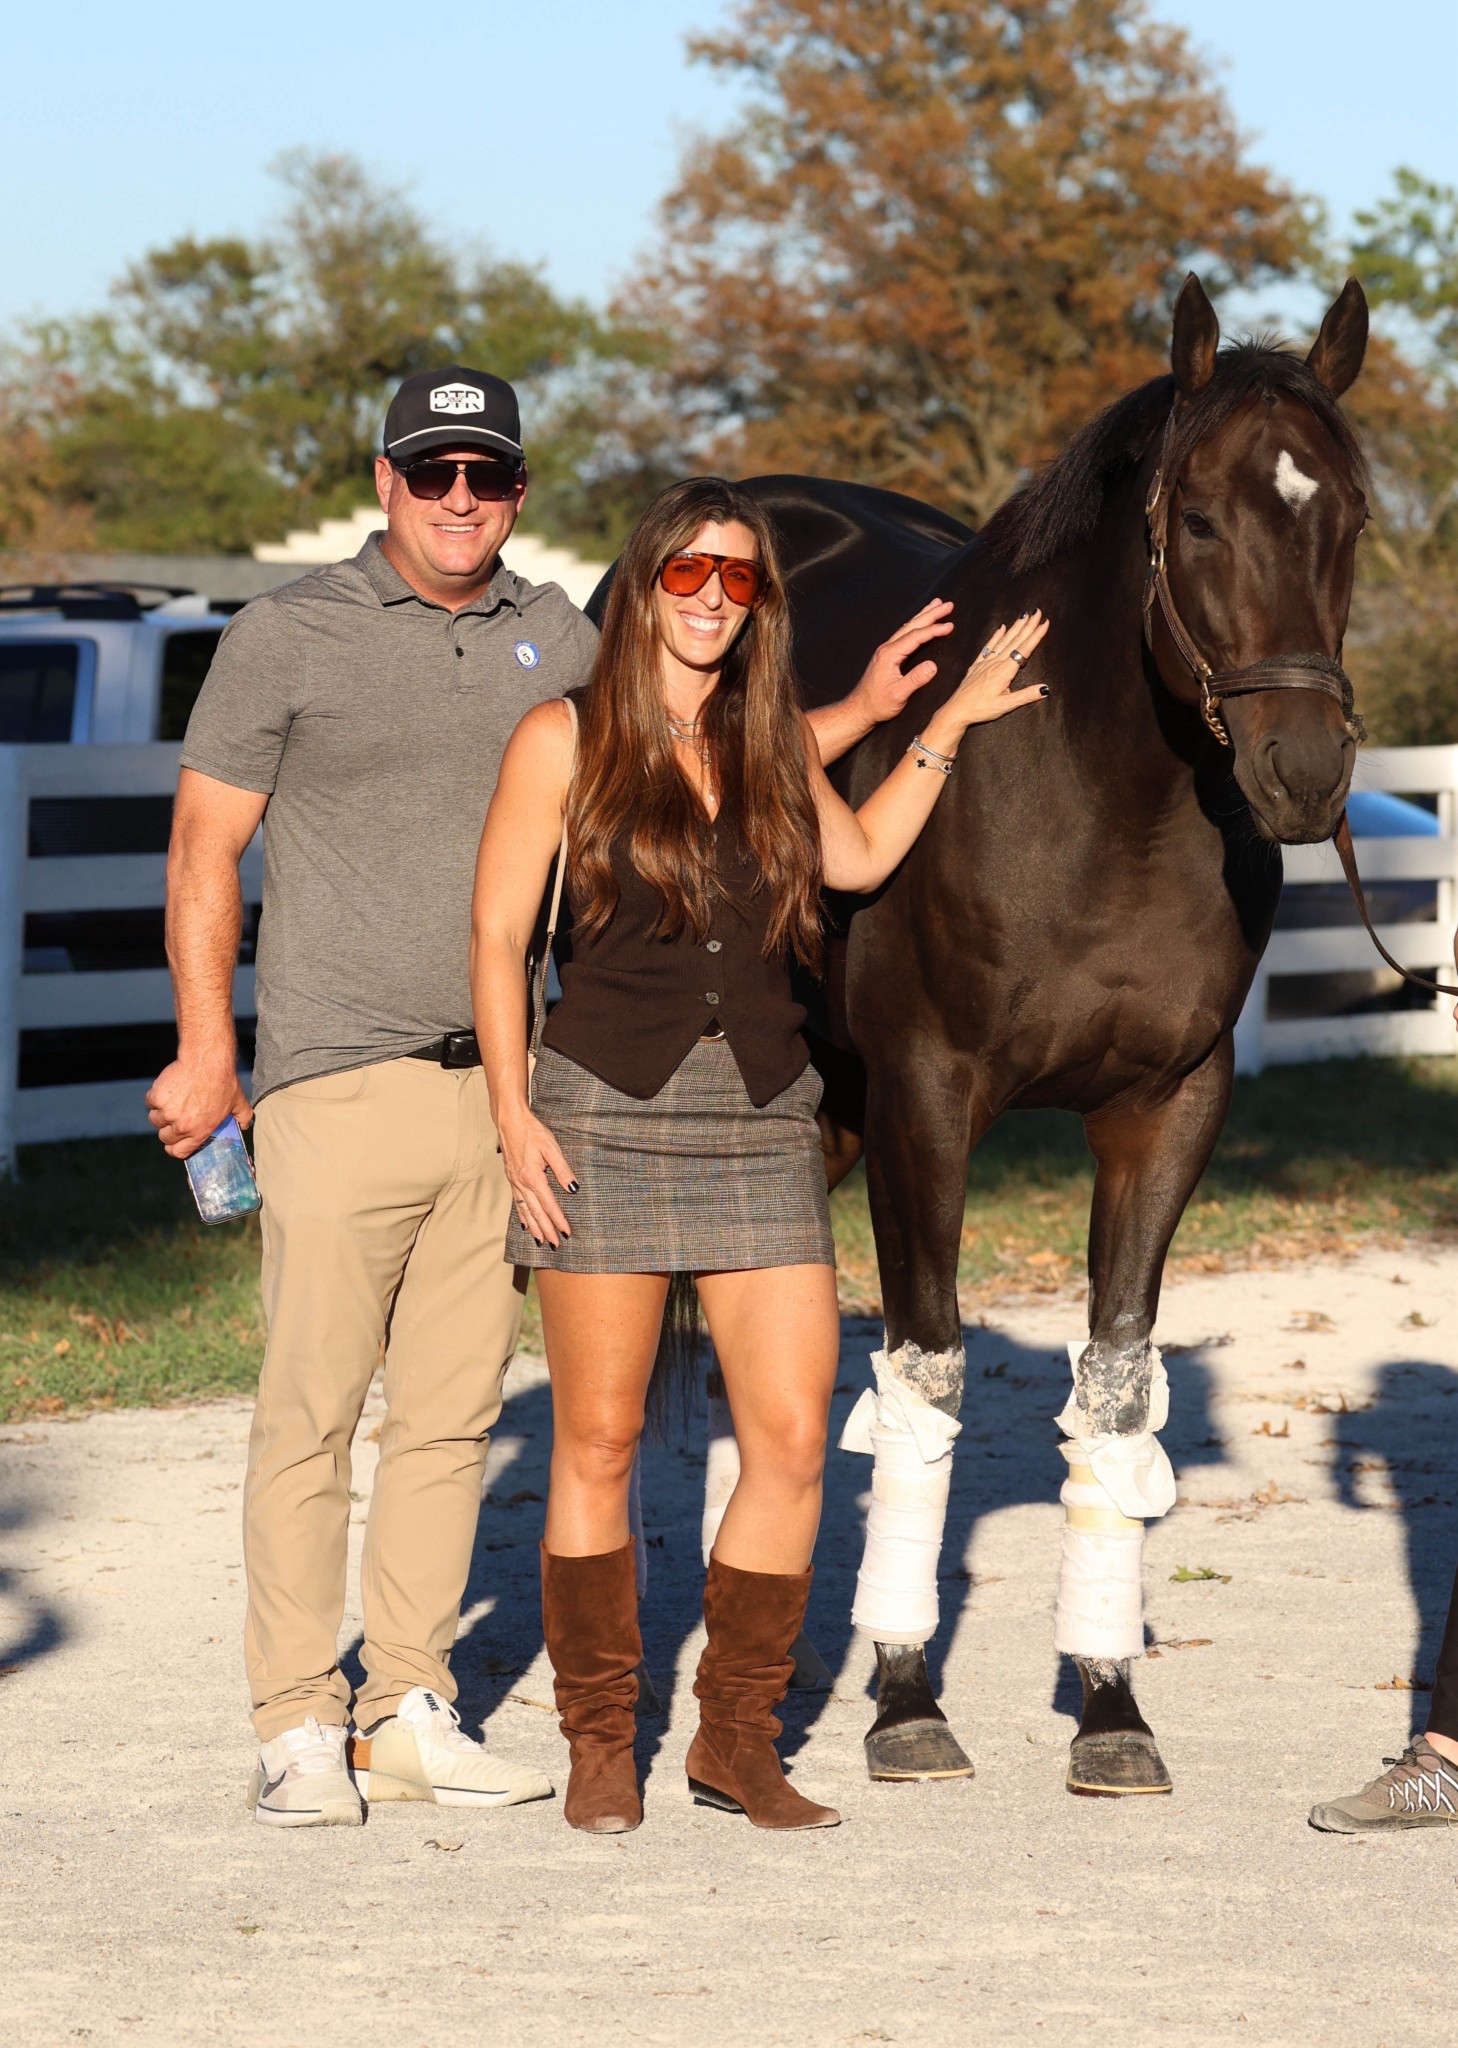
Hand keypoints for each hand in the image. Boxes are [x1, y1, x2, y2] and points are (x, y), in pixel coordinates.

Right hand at [146, 1053, 251, 1158]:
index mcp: (199, 1131)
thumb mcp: (238, 1102)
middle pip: (164, 1137)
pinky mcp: (156, 1098)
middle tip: (176, 1116)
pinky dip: (155, 1096)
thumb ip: (243, 1117)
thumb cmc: (223, 1081)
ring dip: (161, 1112)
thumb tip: (245, 1125)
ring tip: (174, 1100)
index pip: (178, 1152)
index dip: (175, 1147)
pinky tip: (169, 1088)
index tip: (175, 1141)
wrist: (206, 1061)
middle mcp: (181, 1126)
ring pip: (155, 1119)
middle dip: (168, 1129)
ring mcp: (167, 1112)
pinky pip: (150, 1102)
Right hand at [499, 1105, 577, 1247]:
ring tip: (540, 1241)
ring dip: (533, 1227)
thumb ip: (563, 1170)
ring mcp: (515, 1182)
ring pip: (525, 1210)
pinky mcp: (511, 1178)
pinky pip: (517, 1202)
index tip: (567, 1233)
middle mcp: (522, 1183)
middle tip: (555, 1245)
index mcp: (533, 1177)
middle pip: (536, 1212)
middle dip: (546, 1230)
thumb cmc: (532, 1132)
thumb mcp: (552, 1148)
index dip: (559, 1220)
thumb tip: (573, 1189)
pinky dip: (522, 1215)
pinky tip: (525, 1224)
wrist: (510, 1122)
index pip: (549, 1205)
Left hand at [849, 599, 955, 725]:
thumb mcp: (898, 695)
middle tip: (948, 604)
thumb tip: (933, 666)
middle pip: (912, 626)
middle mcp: (887, 648)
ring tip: (936, 604)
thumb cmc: (877, 704)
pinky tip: (920, 622)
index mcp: (890, 654)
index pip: (915, 637)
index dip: (933, 630)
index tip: (950, 625)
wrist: (859, 709)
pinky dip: (916, 625)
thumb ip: (915, 680)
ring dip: (923, 615)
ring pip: (908, 627)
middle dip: (931, 614)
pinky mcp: (887, 656)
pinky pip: (904, 635)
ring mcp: (886, 651)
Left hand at [945, 611, 1050, 731]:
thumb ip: (1026, 696)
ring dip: (1015, 627)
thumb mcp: (1006, 705)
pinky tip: (1001, 628)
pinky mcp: (976, 665)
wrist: (957, 710)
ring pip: (1003, 640)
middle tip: (1037, 612)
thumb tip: (1045, 689)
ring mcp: (985, 662)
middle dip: (1028, 625)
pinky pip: (988, 646)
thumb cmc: (981, 709)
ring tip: (1023, 616)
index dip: (1036, 635)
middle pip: (1015, 640)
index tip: (1044, 622)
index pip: (1024, 649)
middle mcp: (996, 663)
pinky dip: (996, 636)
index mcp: (1005, 671)